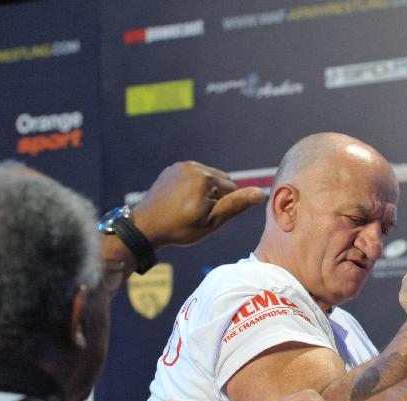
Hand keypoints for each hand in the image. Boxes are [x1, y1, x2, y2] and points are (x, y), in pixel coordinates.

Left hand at [132, 161, 265, 248]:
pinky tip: (181, 203)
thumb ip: (237, 204)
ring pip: (206, 179)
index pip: (232, 188)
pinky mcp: (170, 170)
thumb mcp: (213, 221)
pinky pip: (191, 177)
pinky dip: (191, 188)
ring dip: (204, 192)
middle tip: (198, 214)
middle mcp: (192, 166)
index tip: (206, 218)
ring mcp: (179, 167)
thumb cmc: (180, 228)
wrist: (146, 227)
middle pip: (220, 180)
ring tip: (189, 209)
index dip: (224, 206)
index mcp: (205, 177)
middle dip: (215, 196)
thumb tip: (260, 193)